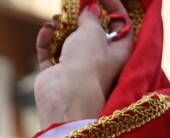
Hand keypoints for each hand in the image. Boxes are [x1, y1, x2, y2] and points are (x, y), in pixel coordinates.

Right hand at [33, 0, 134, 128]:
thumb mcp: (93, 32)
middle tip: (72, 6)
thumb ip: (92, 17)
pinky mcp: (58, 75)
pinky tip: (46, 29)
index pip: (123, 26)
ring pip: (69, 42)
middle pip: (93, 33)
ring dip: (61, 27)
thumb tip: (92, 9)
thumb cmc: (87, 63)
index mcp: (119, 53)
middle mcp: (100, 62)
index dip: (114, 8)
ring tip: (56, 20)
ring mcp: (78, 69)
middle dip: (81, 17)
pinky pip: (51, 53)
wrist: (67, 97)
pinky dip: (47, 41)